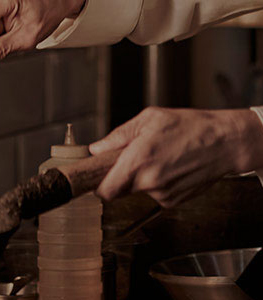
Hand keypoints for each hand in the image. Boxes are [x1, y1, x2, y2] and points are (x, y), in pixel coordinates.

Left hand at [89, 107, 262, 207]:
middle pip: (119, 191)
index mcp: (139, 159)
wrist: (224, 142)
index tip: (97, 177)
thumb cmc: (189, 126)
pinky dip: (155, 184)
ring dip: (140, 179)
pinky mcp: (174, 202)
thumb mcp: (148, 119)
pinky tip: (168, 167)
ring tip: (157, 158)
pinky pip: (154, 194)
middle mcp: (150, 182)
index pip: (105, 191)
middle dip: (119, 177)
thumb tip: (96, 149)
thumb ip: (118, 136)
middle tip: (130, 159)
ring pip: (137, 192)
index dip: (98, 185)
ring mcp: (163, 195)